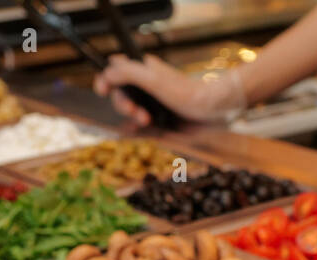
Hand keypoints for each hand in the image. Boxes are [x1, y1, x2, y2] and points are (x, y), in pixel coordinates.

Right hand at [93, 54, 244, 125]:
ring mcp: (154, 105)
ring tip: (146, 120)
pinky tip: (139, 130)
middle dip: (123, 104)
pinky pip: (144, 128)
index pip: (115, 73)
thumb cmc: (188, 93)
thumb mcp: (154, 79)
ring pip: (131, 113)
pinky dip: (139, 130)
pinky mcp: (163, 121)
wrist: (215, 111)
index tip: (101, 90)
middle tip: (135, 112)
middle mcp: (147, 87)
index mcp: (143, 71)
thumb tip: (106, 74)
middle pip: (121, 96)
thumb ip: (128, 73)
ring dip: (132, 118)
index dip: (105, 80)